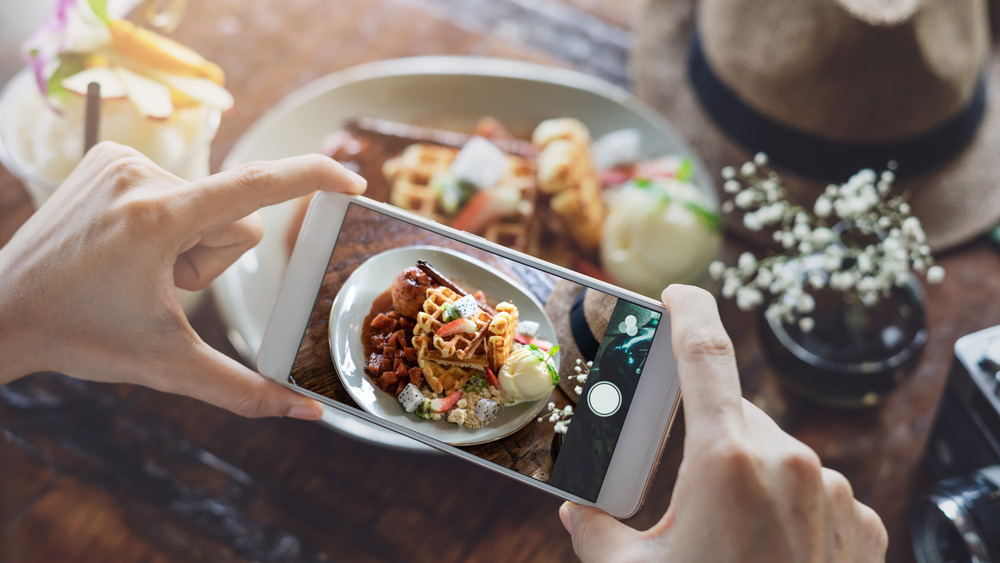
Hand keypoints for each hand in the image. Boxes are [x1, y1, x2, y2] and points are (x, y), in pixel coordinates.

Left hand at [0, 142, 365, 419]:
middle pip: (234, 217)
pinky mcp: (110, 157)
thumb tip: (306, 415)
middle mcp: (141, 177)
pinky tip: (129, 244)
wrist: (4, 311)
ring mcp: (123, 161)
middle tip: (161, 284)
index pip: (255, 186)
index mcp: (157, 220)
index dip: (312, 178)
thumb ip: (244, 392)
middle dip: (216, 258)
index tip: (351, 180)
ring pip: (209, 203)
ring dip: (192, 241)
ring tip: (140, 267)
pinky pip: (179, 186)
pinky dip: (170, 220)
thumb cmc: (82, 337)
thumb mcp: (169, 366)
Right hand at [559, 285, 887, 561]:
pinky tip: (766, 549)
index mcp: (727, 458)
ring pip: (775, 454)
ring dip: (744, 475)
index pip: (705, 355)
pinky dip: (786, 504)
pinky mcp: (861, 524)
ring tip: (723, 536)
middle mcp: (791, 461)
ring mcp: (835, 492)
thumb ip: (594, 532)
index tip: (677, 293)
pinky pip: (815, 490)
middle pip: (733, 416)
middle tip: (678, 491)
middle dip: (702, 440)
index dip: (689, 311)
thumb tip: (579, 511)